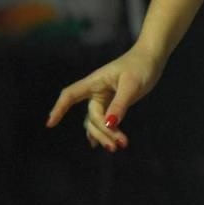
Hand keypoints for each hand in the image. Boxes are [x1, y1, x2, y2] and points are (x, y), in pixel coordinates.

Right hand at [46, 46, 164, 153]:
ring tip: (118, 146)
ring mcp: (104, 98)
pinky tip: (101, 144)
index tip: (50, 124)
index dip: (59, 108)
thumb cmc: (141, 66)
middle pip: (91, 116)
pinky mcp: (113, 103)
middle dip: (101, 132)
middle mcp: (96, 91)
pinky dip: (103, 132)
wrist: (152, 58)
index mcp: (95, 82)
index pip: (70, 95)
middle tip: (116, 145)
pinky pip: (103, 120)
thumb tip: (108, 124)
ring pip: (97, 121)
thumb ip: (120, 104)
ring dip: (105, 135)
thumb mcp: (132, 85)